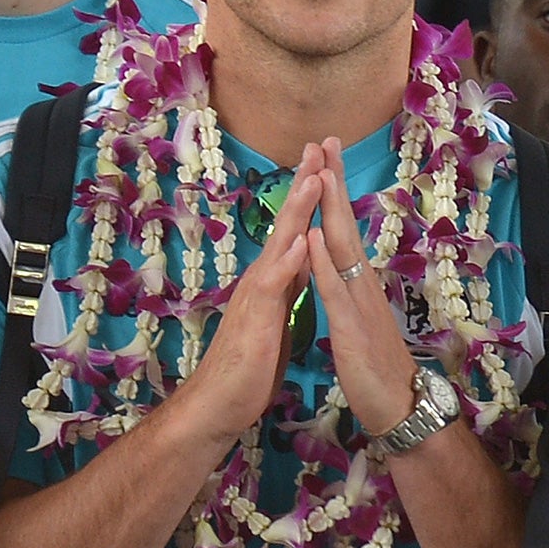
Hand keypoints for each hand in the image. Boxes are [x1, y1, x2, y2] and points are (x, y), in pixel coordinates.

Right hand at [169, 144, 319, 448]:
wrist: (221, 401)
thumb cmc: (250, 363)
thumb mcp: (278, 318)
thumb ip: (288, 289)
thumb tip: (301, 267)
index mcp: (276, 279)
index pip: (298, 229)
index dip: (312, 199)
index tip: (327, 164)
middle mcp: (264, 278)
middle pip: (288, 223)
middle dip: (304, 184)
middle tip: (318, 146)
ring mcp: (257, 294)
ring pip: (281, 243)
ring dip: (297, 210)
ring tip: (314, 176)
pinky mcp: (257, 317)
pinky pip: (273, 284)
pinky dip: (286, 260)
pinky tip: (299, 240)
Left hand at [305, 137, 418, 435]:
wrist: (399, 406)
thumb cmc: (376, 369)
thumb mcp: (357, 324)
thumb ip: (348, 293)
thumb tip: (340, 267)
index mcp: (359, 283)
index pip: (342, 229)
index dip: (333, 193)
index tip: (324, 157)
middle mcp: (362, 284)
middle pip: (345, 225)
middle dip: (334, 182)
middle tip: (326, 141)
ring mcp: (359, 302)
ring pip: (341, 248)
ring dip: (329, 209)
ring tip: (320, 173)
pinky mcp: (351, 326)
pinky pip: (333, 288)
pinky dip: (321, 260)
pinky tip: (313, 236)